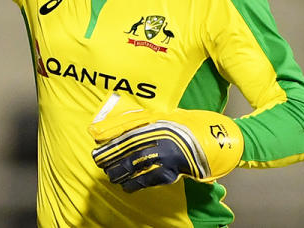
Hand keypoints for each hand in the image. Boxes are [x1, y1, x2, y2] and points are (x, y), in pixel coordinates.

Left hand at [87, 94, 242, 192]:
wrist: (206, 137)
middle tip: (101, 166)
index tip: (97, 153)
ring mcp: (163, 157)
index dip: (108, 147)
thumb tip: (106, 128)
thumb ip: (131, 121)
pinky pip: (148, 179)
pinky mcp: (171, 171)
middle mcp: (155, 141)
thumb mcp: (154, 116)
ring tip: (111, 176)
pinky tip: (126, 186)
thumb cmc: (178, 124)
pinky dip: (135, 184)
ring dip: (120, 173)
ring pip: (134, 167)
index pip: (123, 138)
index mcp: (151, 126)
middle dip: (111, 162)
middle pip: (126, 153)